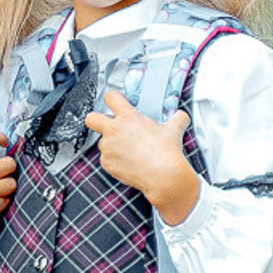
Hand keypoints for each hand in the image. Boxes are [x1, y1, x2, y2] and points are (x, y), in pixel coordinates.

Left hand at [84, 91, 200, 222]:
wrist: (163, 175)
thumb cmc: (167, 152)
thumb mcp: (174, 129)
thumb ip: (177, 118)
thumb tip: (181, 116)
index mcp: (128, 117)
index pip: (111, 97)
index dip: (112, 99)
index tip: (116, 103)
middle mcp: (114, 130)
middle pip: (91, 118)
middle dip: (96, 120)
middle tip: (107, 125)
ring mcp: (108, 147)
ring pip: (102, 142)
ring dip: (111, 144)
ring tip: (129, 150)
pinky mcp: (106, 163)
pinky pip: (106, 159)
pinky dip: (115, 160)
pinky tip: (128, 162)